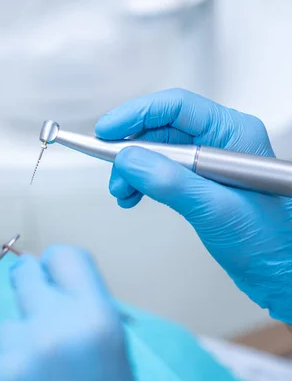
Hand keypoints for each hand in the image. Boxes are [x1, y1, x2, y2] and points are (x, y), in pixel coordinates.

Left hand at [0, 245, 136, 380]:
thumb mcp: (113, 357)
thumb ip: (83, 314)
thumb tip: (51, 283)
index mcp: (96, 319)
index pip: (63, 256)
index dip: (56, 269)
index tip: (52, 280)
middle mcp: (53, 328)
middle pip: (24, 275)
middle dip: (30, 295)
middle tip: (39, 327)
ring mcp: (14, 355)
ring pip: (4, 329)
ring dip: (15, 350)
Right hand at [96, 88, 291, 322]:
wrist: (279, 273)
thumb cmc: (268, 242)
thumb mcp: (215, 209)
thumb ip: (170, 182)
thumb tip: (128, 160)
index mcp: (233, 133)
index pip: (175, 107)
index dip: (135, 115)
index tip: (106, 131)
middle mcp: (219, 141)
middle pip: (160, 128)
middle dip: (129, 149)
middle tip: (113, 172)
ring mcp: (207, 162)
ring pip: (155, 150)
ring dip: (131, 169)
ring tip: (122, 192)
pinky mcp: (197, 182)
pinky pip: (159, 171)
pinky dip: (140, 182)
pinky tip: (133, 197)